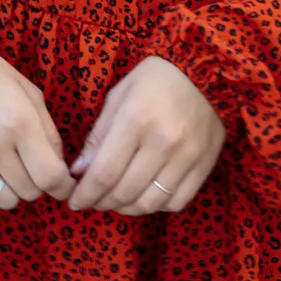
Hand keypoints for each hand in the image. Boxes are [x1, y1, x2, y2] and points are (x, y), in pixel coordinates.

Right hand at [0, 44, 75, 209]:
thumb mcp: (28, 91)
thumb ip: (48, 130)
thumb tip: (60, 167)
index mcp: (20, 122)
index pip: (50, 176)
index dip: (63, 187)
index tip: (63, 185)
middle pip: (29, 192)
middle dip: (37, 184)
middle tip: (31, 168)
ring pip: (5, 200)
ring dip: (12, 189)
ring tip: (8, 170)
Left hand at [66, 56, 227, 213]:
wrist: (205, 71)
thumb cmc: (155, 79)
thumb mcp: (119, 96)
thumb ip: (98, 136)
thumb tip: (79, 172)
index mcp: (135, 119)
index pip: (104, 172)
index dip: (86, 194)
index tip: (74, 202)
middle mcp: (163, 141)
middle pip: (125, 192)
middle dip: (103, 203)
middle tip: (93, 201)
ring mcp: (187, 156)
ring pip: (150, 203)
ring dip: (127, 209)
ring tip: (116, 201)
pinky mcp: (205, 165)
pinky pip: (177, 201)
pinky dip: (157, 206)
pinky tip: (145, 195)